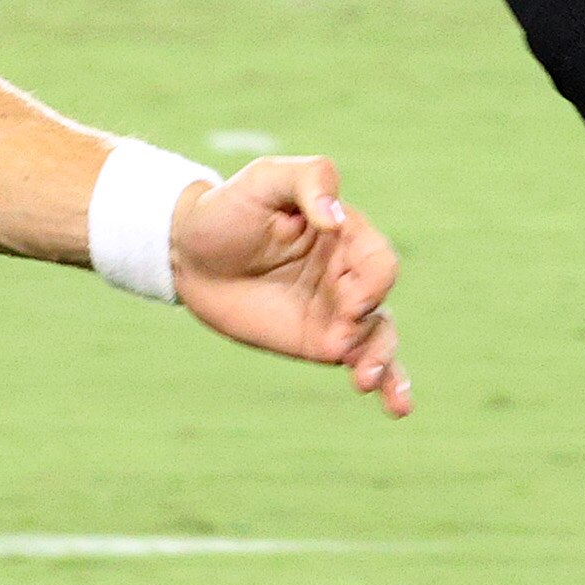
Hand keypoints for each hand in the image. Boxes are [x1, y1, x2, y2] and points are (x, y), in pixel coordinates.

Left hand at [171, 155, 406, 418]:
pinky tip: (397, 404)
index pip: (378, 259)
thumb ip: (307, 180)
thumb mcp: (264, 179)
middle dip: (367, 321)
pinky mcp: (321, 343)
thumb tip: (335, 217)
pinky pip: (364, 363)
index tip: (347, 298)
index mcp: (345, 232)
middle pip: (382, 301)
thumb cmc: (226, 209)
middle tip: (341, 333)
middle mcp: (347, 273)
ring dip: (384, 360)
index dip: (372, 282)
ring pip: (382, 338)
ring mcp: (337, 312)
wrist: (187, 254)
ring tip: (365, 378)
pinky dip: (389, 384)